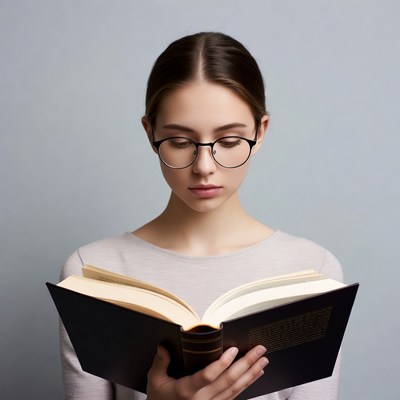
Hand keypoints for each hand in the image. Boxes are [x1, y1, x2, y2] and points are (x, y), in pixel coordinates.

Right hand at [146, 345, 268, 399]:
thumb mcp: (154, 381)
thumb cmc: (159, 399)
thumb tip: (163, 346)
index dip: (222, 364)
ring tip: (263, 360)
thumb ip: (160, 363)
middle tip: (259, 350)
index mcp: (186, 391)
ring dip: (251, 373)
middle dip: (246, 364)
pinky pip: (234, 395)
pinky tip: (255, 374)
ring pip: (235, 389)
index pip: (208, 377)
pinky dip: (247, 384)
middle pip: (228, 381)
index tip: (232, 350)